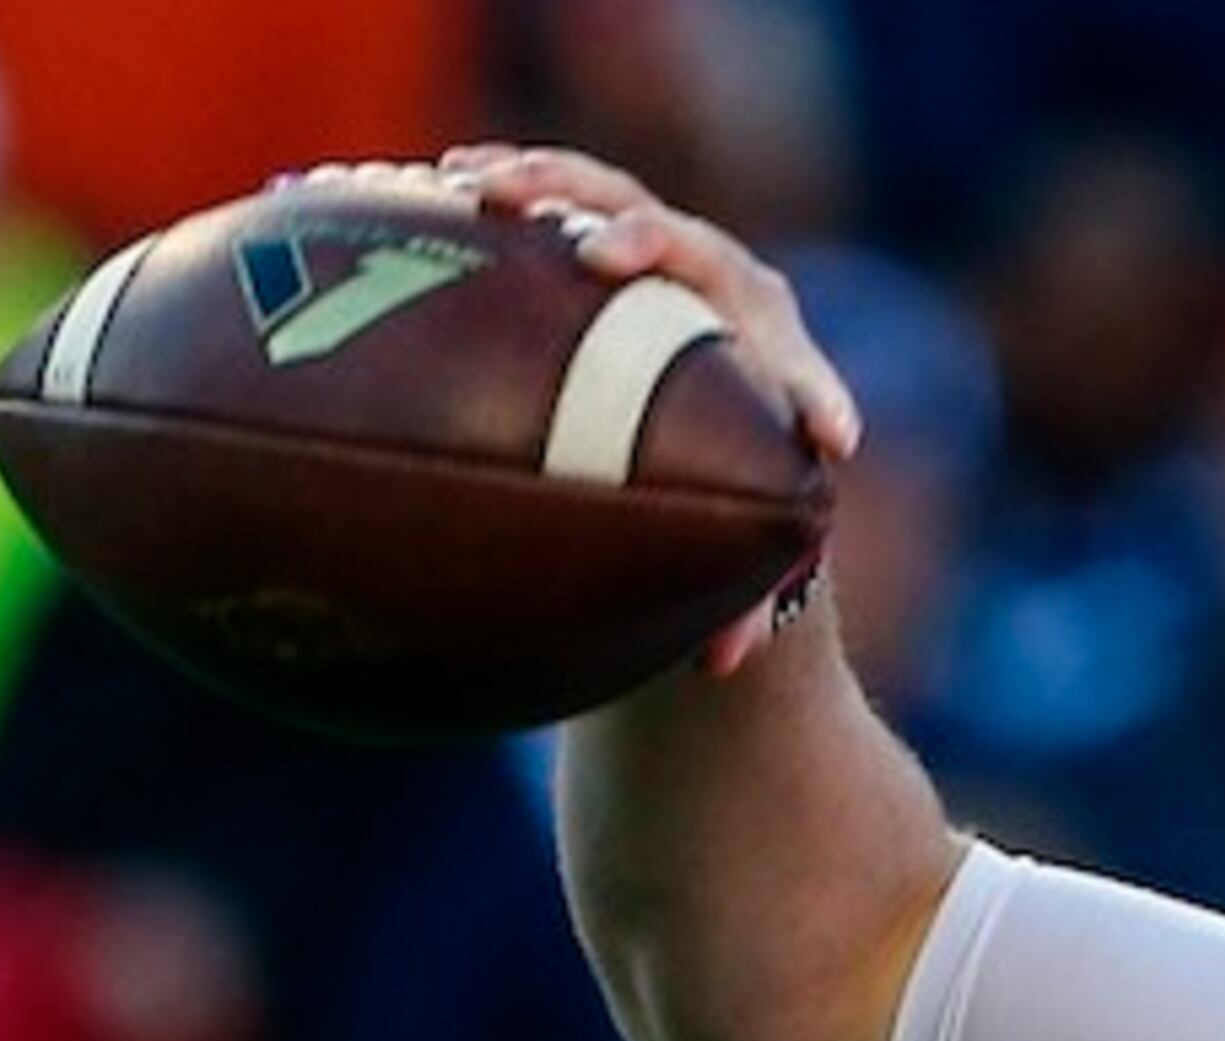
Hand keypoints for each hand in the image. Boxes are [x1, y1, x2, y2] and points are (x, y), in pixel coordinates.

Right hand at [437, 143, 862, 674]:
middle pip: (687, 248)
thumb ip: (745, 593)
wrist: (704, 383)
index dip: (806, 389)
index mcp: (769, 348)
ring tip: (472, 189)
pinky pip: (537, 194)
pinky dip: (486, 187)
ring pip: (598, 195)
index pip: (790, 363)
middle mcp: (719, 281)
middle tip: (596, 257)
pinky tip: (411, 189)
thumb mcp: (740, 527)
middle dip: (643, 243)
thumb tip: (722, 668)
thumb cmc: (728, 467)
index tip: (813, 424)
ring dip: (543, 187)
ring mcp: (649, 242)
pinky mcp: (584, 225)